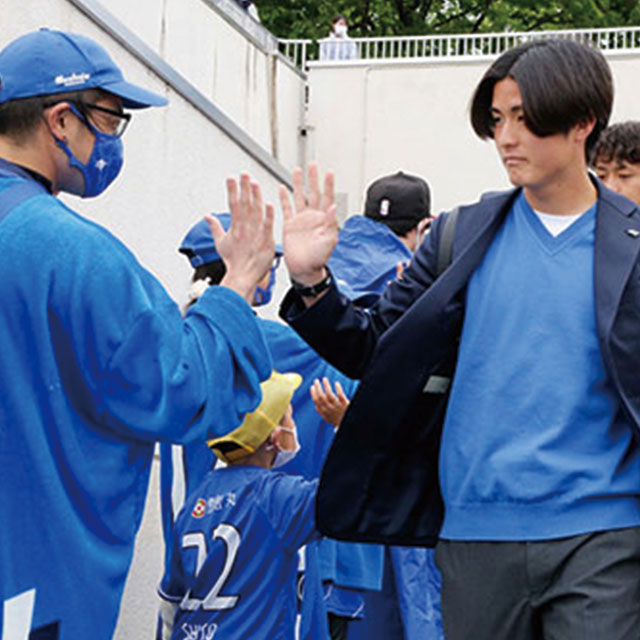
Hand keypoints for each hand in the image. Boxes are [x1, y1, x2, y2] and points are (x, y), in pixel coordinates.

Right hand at [207, 174, 274, 302]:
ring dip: (255, 197)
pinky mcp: (265, 242)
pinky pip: (267, 227)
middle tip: (244, 174)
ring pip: (255, 212)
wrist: (242, 277)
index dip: (232, 190)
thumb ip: (215, 227)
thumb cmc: (233, 263)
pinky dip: (268, 216)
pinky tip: (269, 204)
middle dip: (244, 188)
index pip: (233, 204)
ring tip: (254, 183)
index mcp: (235, 228)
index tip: (231, 177)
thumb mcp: (220, 243)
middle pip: (244, 205)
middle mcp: (244, 229)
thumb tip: (207, 217)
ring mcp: (255, 235)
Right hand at [280, 164, 337, 285]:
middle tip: (312, 165)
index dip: (328, 185)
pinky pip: (286, 209)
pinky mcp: (289, 225)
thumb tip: (335, 206)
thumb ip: (331, 223)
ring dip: (298, 184)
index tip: (329, 172)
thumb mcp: (328, 241)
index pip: (327, 197)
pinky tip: (282, 189)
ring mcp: (301, 220)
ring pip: (299, 197)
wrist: (304, 269)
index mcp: (324, 220)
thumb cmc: (318, 259)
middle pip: (313, 193)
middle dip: (313, 179)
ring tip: (297, 171)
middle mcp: (312, 218)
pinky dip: (284, 199)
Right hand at [310, 377, 349, 427]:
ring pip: (330, 395)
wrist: (346, 423)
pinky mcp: (345, 404)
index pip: (316, 401)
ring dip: (326, 386)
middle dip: (318, 387)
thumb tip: (315, 404)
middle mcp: (330, 409)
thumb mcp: (327, 417)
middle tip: (316, 380)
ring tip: (324, 379)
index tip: (312, 386)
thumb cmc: (336, 419)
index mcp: (324, 411)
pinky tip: (336, 383)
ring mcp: (337, 406)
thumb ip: (321, 411)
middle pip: (322, 397)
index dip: (313, 393)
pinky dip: (338, 389)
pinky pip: (340, 395)